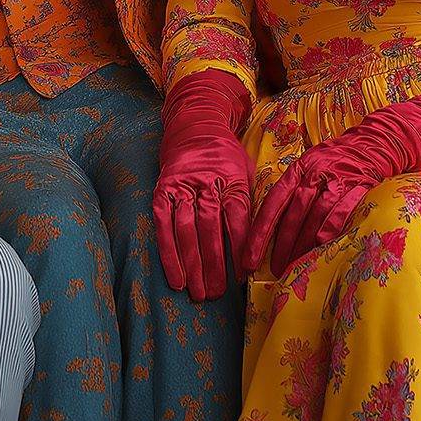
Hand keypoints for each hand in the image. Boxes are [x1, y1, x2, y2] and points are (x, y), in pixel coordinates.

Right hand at [153, 69, 252, 300]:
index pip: (237, 218)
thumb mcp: (246, 172)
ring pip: (185, 229)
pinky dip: (168, 252)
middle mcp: (205, 182)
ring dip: (191, 264)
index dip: (240, 249)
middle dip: (213, 264)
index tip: (242, 274)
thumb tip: (257, 246)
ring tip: (197, 292)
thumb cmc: (226, 156)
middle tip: (216, 293)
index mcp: (231, 178)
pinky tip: (175, 276)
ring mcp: (181, 186)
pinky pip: (163, 225)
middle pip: (210, 228)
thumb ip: (249, 204)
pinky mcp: (162, 191)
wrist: (194, 126)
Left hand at [243, 91, 420, 277]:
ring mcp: (337, 180)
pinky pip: (341, 213)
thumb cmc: (339, 160)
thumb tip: (275, 225)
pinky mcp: (359, 188)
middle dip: (281, 244)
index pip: (273, 202)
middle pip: (293, 214)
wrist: (377, 143)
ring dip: (303, 245)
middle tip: (273, 268)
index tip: (248, 255)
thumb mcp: (311, 167)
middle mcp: (315, 173)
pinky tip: (321, 248)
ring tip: (294, 266)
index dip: (259, 231)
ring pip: (315, 216)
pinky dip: (329, 231)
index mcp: (299, 169)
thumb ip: (295, 190)